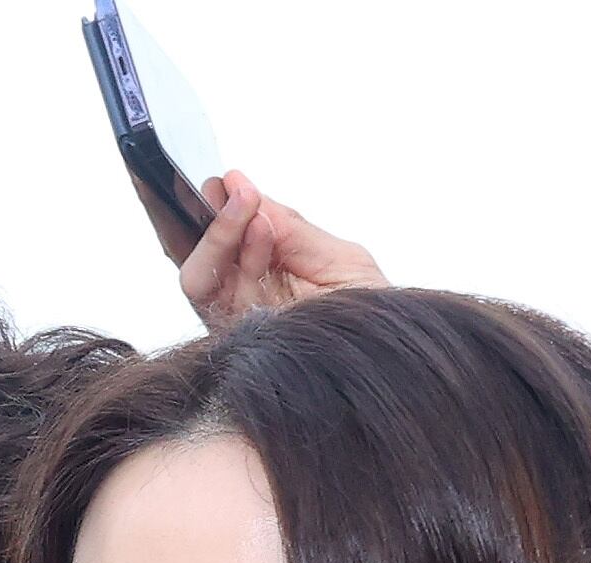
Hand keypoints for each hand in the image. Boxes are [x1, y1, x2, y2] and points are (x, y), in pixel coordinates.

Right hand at [175, 172, 386, 328]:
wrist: (390, 354)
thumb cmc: (370, 317)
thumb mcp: (338, 257)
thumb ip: (292, 229)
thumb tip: (253, 197)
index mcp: (264, 283)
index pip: (227, 246)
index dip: (221, 211)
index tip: (231, 180)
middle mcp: (244, 306)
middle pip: (203, 263)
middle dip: (215, 221)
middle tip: (234, 188)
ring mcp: (240, 326)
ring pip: (200, 279)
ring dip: (223, 234)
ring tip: (249, 202)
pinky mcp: (241, 343)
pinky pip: (222, 301)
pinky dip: (242, 258)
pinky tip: (262, 228)